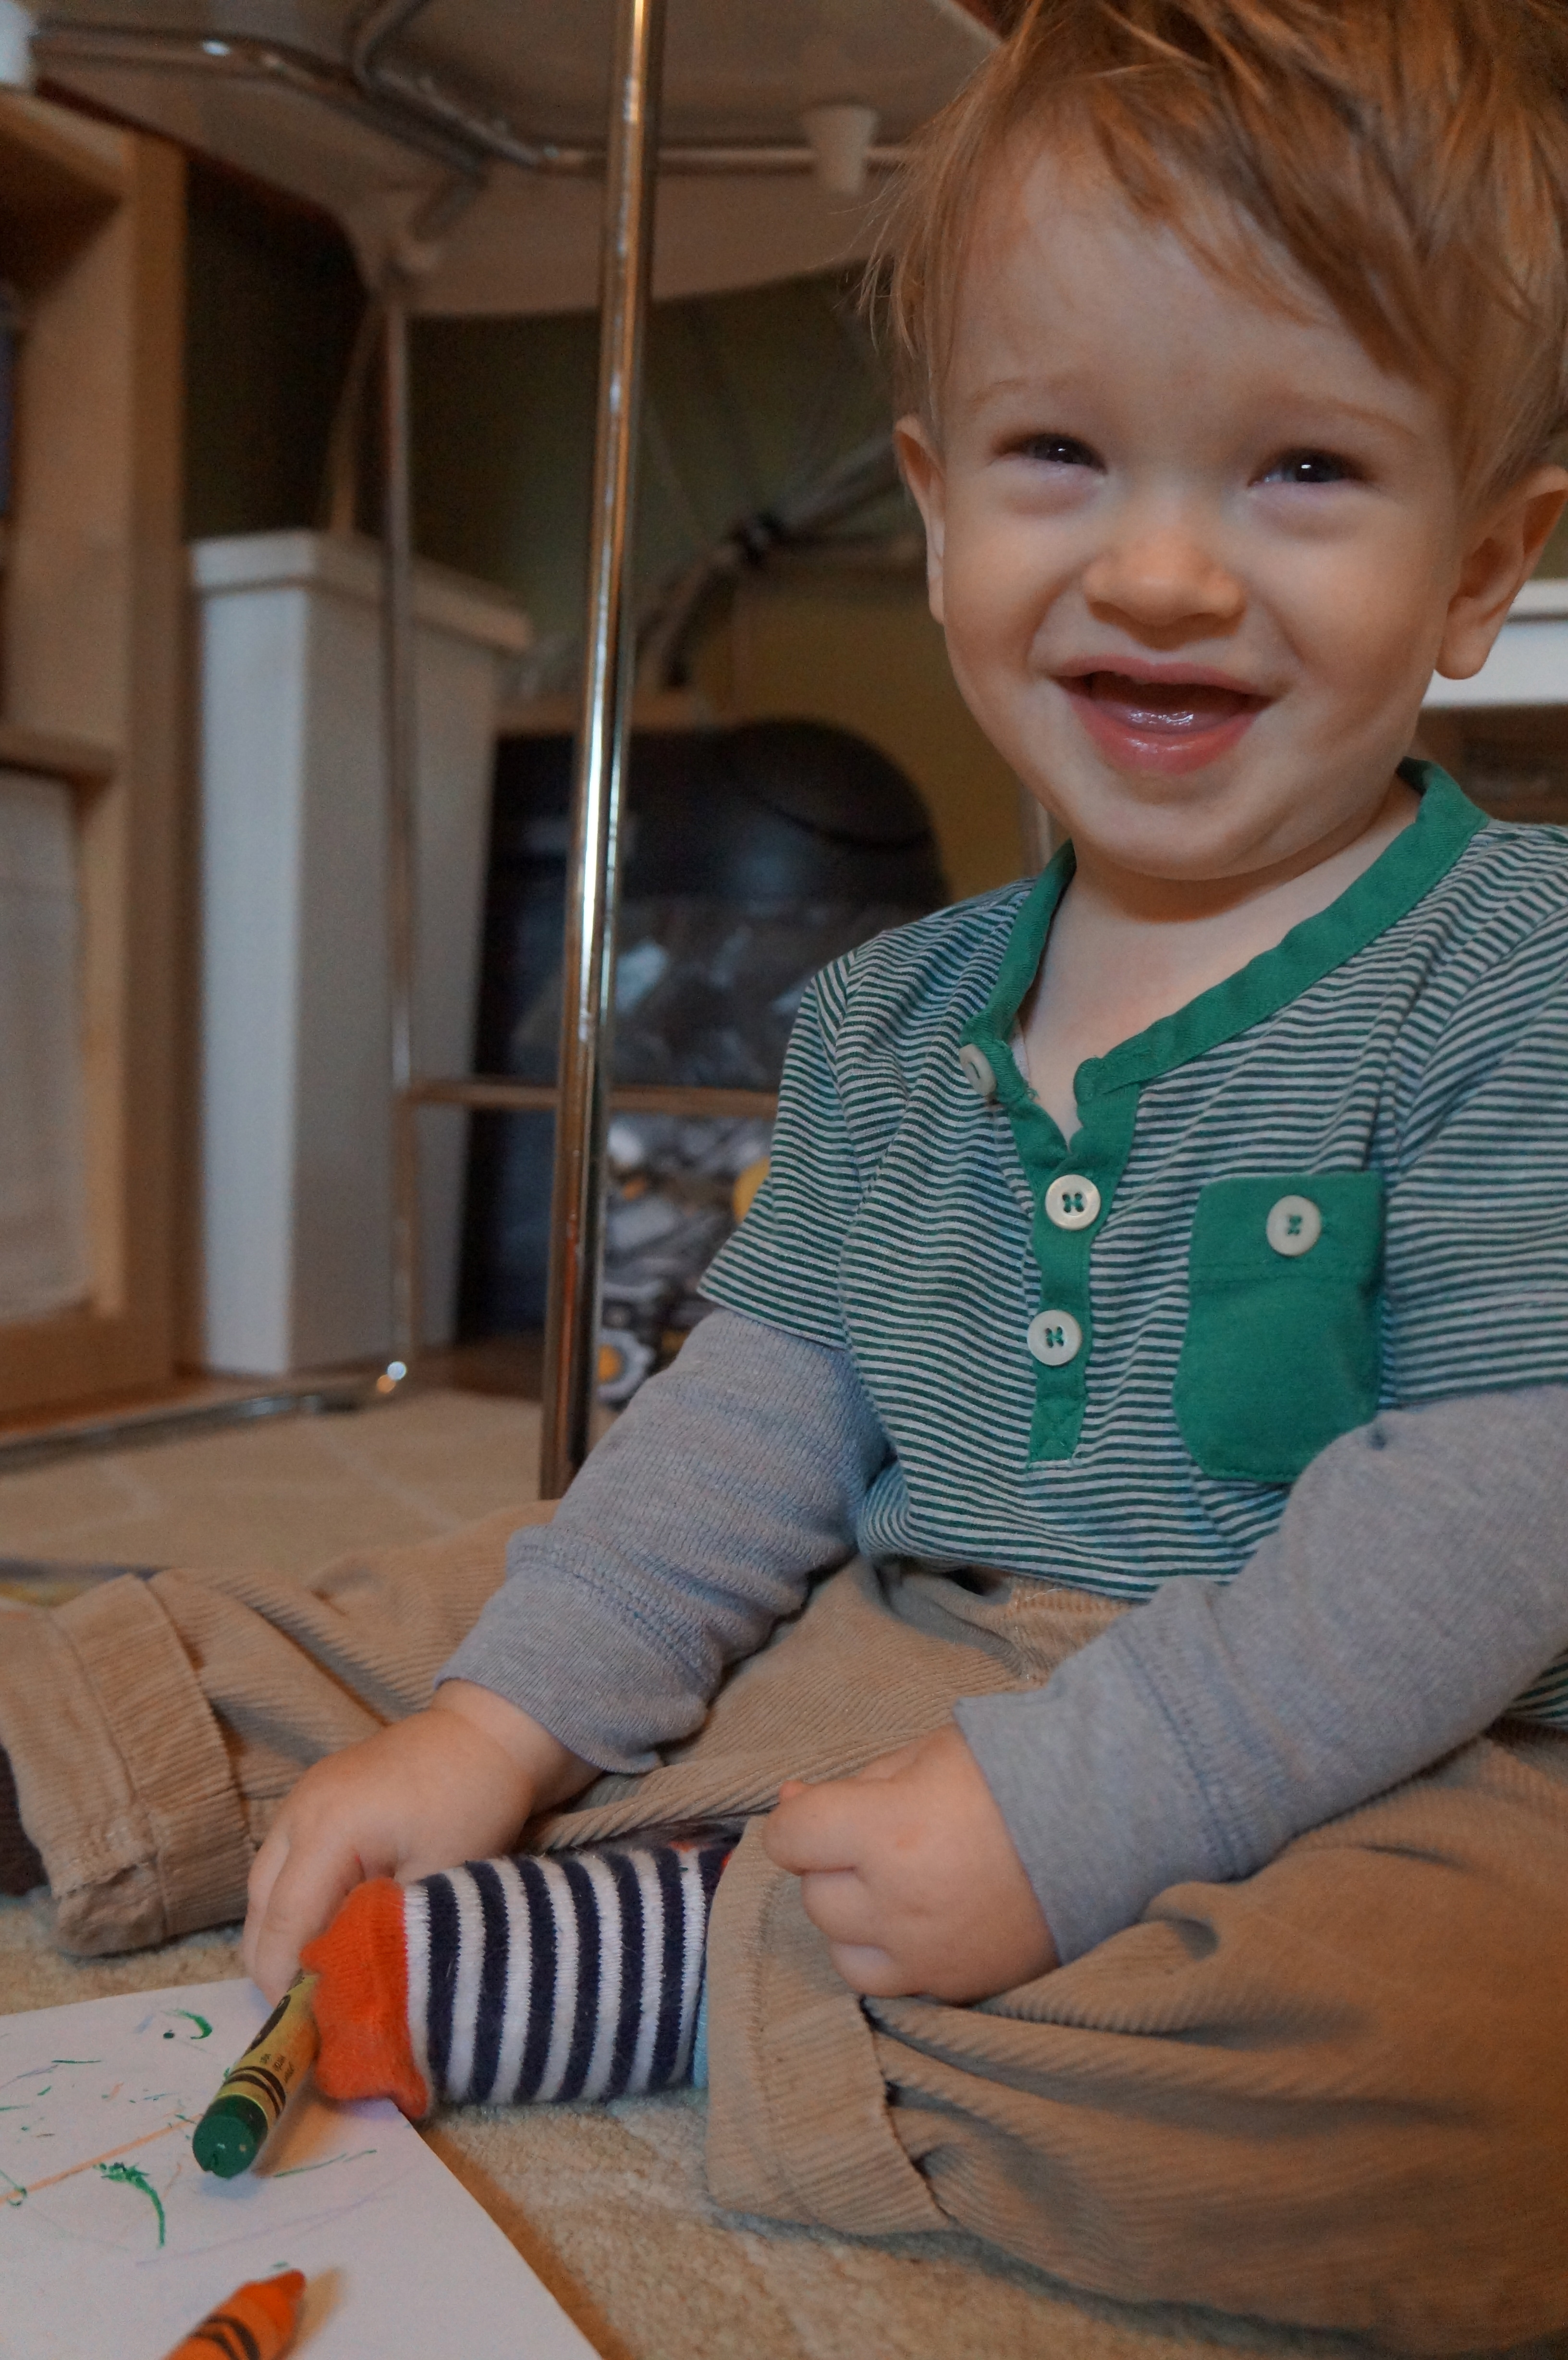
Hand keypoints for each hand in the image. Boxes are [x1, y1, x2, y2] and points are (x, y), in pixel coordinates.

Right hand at [241, 1682, 592, 1999]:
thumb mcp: (436, 1880)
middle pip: (259, 1913)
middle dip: (279, 1968)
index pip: (282, 1928)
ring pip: (265, 1890)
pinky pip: (285, 1865)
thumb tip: (354, 1998)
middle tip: (320, 2011)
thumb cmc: (473, 1803)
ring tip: (328, 1976)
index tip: (311, 2032)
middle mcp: (296, 1812)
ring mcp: (299, 1801)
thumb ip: (386, 1937)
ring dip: (285, 1936)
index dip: (288, 1988)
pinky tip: (334, 1928)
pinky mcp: (312, 1800)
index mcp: (325, 1830)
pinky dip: (297, 1903)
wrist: (488, 1731)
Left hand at [761, 1723, 1056, 2002]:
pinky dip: (890, 1953)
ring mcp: (930, 1956)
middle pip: (816, 1896)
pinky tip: (920, 1917)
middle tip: (871, 1834)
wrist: (1109, 1821)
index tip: (813, 1809)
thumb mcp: (924, 1754)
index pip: (791, 1839)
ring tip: (893, 1881)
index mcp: (888, 1833)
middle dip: (830, 1862)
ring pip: (842, 1952)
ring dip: (853, 1917)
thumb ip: (854, 1785)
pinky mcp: (961, 1986)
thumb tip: (794, 1806)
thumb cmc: (1014, 1771)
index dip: (796, 1820)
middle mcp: (900, 1906)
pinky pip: (891, 1984)